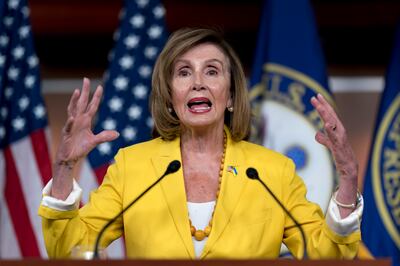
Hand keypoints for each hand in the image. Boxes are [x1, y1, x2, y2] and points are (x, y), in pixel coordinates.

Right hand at [56, 78, 118, 166]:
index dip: (96, 97)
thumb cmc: (80, 148)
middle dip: (85, 92)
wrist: (69, 158)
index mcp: (86, 121)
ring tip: (77, 91)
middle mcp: (78, 120)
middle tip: (86, 79)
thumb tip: (117, 133)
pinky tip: (73, 118)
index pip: (92, 106)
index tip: (100, 87)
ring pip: (73, 110)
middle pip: (82, 103)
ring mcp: (72, 125)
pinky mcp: (67, 134)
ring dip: (74, 101)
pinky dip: (70, 122)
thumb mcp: (95, 142)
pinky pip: (69, 126)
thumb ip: (104, 136)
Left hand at [310, 94, 357, 216]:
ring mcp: (340, 139)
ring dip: (326, 115)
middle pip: (331, 116)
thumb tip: (317, 133)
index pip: (328, 115)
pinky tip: (326, 125)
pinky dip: (331, 131)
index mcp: (336, 130)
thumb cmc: (340, 156)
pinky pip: (335, 138)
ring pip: (333, 124)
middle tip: (315, 96)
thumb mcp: (329, 145)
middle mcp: (339, 132)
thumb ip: (324, 138)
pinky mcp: (340, 148)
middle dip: (323, 106)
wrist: (349, 170)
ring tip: (319, 106)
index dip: (323, 105)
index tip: (315, 96)